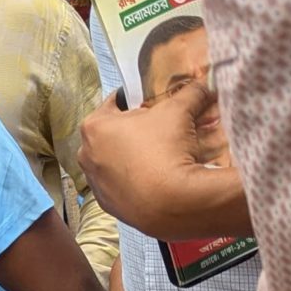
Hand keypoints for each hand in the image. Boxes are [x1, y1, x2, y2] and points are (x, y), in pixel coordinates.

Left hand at [77, 84, 249, 239]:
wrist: (172, 203)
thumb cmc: (165, 151)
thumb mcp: (179, 111)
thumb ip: (189, 93)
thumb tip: (203, 84)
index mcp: (94, 127)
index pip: (113, 103)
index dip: (135, 100)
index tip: (150, 103)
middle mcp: (87, 155)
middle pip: (112, 133)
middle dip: (133, 130)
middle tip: (159, 130)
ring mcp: (95, 184)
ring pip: (114, 161)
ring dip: (132, 157)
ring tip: (160, 156)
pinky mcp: (108, 206)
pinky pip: (121, 186)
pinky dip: (134, 181)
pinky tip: (155, 180)